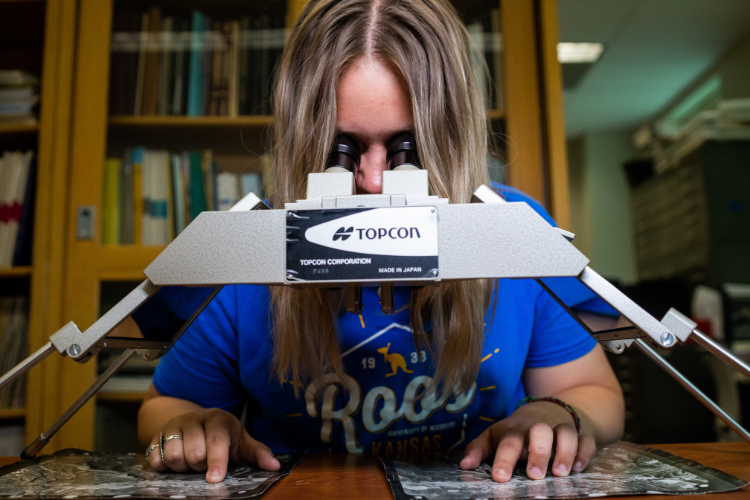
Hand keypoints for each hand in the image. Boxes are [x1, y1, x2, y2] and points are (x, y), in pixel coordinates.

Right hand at [147, 408, 279, 482]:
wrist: (192, 422)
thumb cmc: (221, 436)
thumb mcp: (240, 441)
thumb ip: (257, 453)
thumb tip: (274, 465)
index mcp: (217, 418)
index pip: (216, 441)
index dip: (217, 462)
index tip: (216, 479)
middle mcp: (194, 419)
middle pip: (194, 453)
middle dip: (201, 467)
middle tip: (206, 465)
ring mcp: (173, 427)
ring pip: (174, 456)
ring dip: (183, 468)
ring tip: (191, 465)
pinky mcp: (156, 437)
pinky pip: (156, 459)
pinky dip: (165, 467)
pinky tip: (175, 465)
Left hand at [459, 402, 595, 482]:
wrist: (548, 409)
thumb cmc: (517, 430)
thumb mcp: (495, 436)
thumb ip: (478, 449)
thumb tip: (464, 465)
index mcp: (515, 429)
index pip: (508, 441)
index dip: (503, 458)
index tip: (500, 476)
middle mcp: (538, 428)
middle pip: (539, 432)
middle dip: (538, 452)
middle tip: (534, 474)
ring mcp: (560, 429)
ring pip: (566, 433)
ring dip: (564, 452)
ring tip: (560, 473)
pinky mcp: (580, 434)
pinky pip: (586, 439)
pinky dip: (584, 452)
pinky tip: (578, 467)